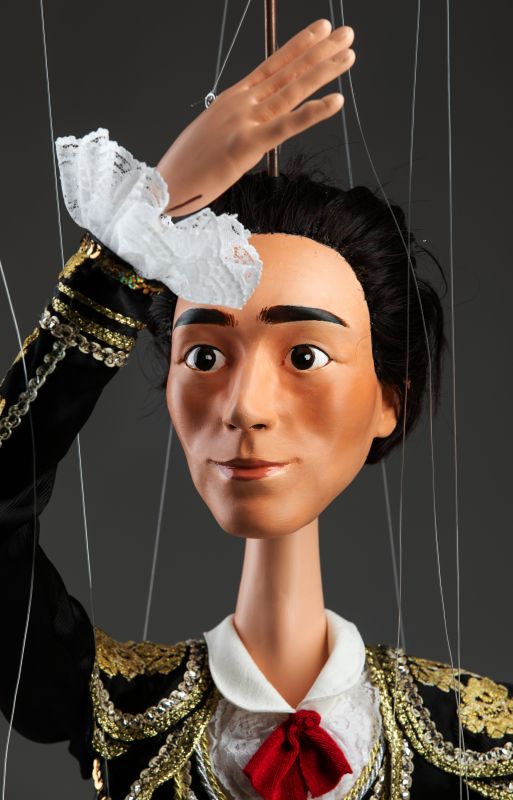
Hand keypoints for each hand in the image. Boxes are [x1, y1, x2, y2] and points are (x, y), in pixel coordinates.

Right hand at [157, 19, 354, 216]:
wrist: (164, 184)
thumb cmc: (188, 166)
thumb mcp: (214, 136)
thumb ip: (236, 125)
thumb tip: (251, 126)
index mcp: (233, 98)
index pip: (271, 65)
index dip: (298, 46)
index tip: (321, 30)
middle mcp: (241, 102)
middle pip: (287, 71)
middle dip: (319, 52)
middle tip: (347, 34)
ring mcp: (245, 121)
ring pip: (291, 90)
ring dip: (322, 71)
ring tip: (348, 55)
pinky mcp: (248, 145)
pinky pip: (286, 126)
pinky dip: (313, 113)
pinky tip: (336, 101)